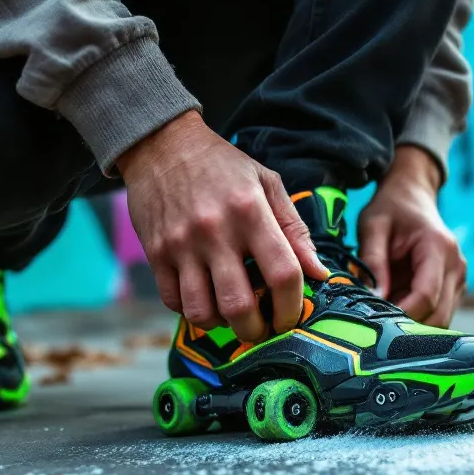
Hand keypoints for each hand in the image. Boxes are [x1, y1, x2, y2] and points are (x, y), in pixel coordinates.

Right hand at [117, 111, 327, 341]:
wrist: (162, 144)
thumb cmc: (222, 164)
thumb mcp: (267, 183)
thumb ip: (294, 230)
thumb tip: (318, 273)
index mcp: (250, 212)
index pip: (282, 273)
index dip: (292, 306)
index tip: (292, 316)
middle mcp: (215, 232)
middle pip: (239, 305)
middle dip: (256, 330)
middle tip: (262, 328)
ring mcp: (181, 245)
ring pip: (202, 311)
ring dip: (222, 325)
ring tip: (233, 317)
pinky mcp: (156, 253)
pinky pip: (173, 301)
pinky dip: (192, 311)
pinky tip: (205, 301)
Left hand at [357, 146, 465, 327]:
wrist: (412, 195)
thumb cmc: (391, 208)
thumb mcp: (372, 226)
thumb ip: (372, 261)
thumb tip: (374, 298)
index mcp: (438, 247)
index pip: (426, 296)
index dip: (401, 314)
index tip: (374, 319)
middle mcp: (456, 265)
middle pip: (438, 315)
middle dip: (407, 325)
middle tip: (375, 324)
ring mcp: (460, 278)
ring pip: (441, 320)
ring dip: (413, 324)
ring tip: (384, 313)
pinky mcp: (455, 287)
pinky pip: (439, 314)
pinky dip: (418, 318)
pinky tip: (396, 307)